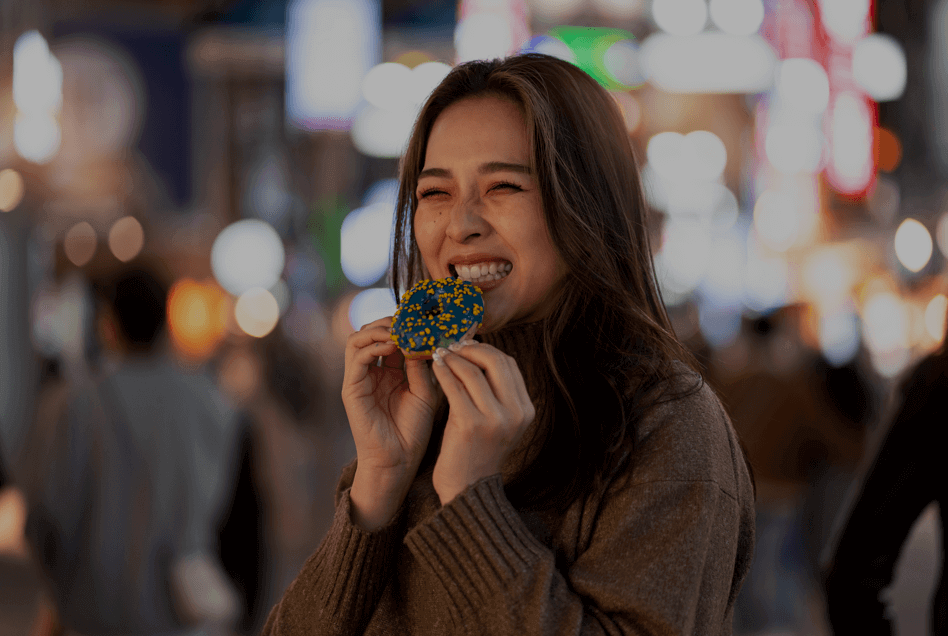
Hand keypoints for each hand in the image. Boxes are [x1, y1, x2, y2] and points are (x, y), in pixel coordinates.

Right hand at [341, 317, 439, 528]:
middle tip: (411, 320)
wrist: (398, 462)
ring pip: (359, 338)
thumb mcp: (425, 391)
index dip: (406, 324)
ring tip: (400, 330)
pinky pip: (356, 357)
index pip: (392, 335)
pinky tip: (393, 346)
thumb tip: (422, 336)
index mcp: (391, 371)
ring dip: (379, 328)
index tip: (425, 319)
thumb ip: (420, 364)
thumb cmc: (413, 430)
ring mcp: (360, 378)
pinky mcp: (351, 389)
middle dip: (391, 321)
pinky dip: (373, 345)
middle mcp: (373, 371)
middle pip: (372, 331)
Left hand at [430, 340, 535, 504]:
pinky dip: (444, 371)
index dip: (487, 350)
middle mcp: (516, 413)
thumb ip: (494, 393)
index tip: (467, 346)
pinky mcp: (471, 424)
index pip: (509, 365)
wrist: (467, 490)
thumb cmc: (475, 453)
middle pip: (496, 361)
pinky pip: (455, 386)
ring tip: (440, 354)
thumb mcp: (496, 422)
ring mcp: (496, 419)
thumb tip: (478, 354)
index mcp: (525, 410)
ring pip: (473, 370)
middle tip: (453, 346)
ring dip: (454, 357)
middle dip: (471, 348)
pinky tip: (435, 367)